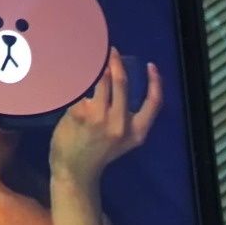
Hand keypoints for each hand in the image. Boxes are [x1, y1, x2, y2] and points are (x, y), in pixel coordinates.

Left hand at [49, 47, 162, 187]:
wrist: (75, 172)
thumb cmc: (97, 153)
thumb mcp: (122, 141)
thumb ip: (124, 118)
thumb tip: (116, 82)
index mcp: (136, 132)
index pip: (154, 103)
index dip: (155, 82)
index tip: (151, 67)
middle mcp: (119, 124)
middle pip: (121, 82)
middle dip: (115, 62)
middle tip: (109, 51)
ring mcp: (99, 118)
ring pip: (100, 82)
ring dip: (95, 66)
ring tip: (89, 58)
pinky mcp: (79, 115)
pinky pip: (79, 90)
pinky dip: (76, 79)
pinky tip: (70, 73)